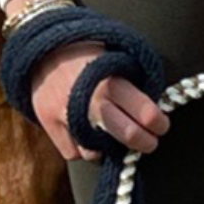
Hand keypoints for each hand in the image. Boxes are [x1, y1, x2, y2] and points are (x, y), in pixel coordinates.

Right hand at [29, 46, 169, 163]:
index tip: (161, 126)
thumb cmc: (85, 55)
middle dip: (145, 143)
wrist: (42, 49)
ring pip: (98, 152)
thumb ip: (131, 83)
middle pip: (128, 136)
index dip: (159, 124)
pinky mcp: (50, 124)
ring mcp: (69, 115)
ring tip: (111, 136)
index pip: (147, 113)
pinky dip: (82, 148)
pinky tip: (86, 135)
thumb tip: (155, 107)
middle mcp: (93, 101)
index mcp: (113, 81)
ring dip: (108, 148)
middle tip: (149, 142)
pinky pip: (74, 154)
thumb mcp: (113, 58)